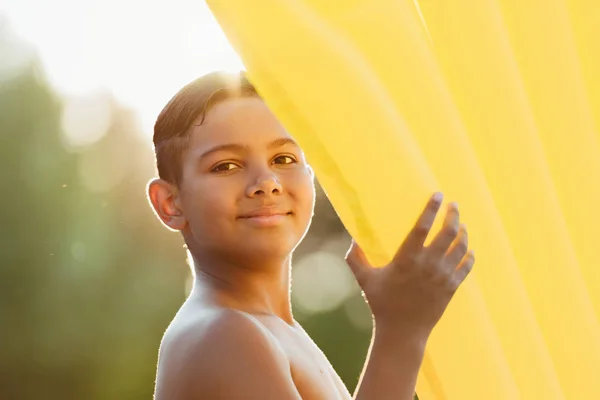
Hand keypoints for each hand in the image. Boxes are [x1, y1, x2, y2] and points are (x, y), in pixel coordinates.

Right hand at [345, 192, 474, 337]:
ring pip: (461, 247)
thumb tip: (350, 240)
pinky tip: (468, 250)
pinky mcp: (452, 288)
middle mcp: (429, 264)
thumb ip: (356, 259)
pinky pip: (466, 266)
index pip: (423, 227)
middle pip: (449, 232)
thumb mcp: (365, 280)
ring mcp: (443, 276)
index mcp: (408, 259)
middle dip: (453, 215)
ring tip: (462, 225)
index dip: (431, 208)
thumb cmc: (382, 304)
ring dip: (463, 232)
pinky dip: (469, 255)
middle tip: (454, 206)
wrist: (403, 332)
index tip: (438, 195)